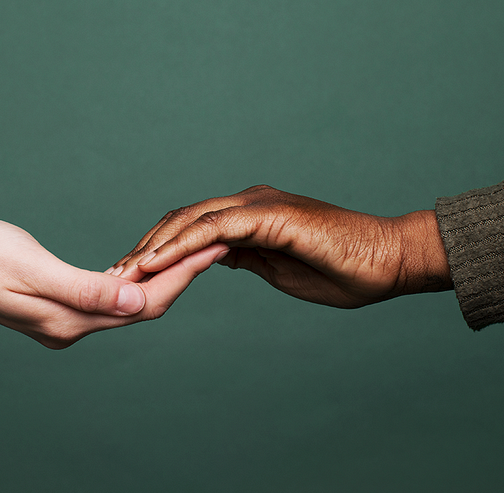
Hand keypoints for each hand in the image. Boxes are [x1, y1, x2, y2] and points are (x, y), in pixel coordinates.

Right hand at [0, 215, 227, 348]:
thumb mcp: (31, 267)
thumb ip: (86, 289)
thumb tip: (138, 303)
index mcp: (67, 320)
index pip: (144, 305)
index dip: (183, 277)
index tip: (215, 247)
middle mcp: (69, 328)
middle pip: (142, 308)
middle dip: (182, 277)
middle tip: (218, 243)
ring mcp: (62, 321)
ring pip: (127, 306)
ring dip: (160, 280)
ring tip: (194, 252)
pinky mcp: (55, 307)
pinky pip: (106, 299)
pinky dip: (131, 283)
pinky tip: (144, 265)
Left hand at [110, 185, 451, 308]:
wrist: (389, 262)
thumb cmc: (344, 270)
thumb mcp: (279, 269)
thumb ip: (247, 257)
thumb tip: (217, 258)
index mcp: (251, 215)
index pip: (191, 227)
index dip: (158, 250)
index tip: (131, 277)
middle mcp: (250, 202)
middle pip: (181, 219)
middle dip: (144, 248)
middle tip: (114, 276)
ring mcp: (260, 205)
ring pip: (191, 220)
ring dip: (153, 247)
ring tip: (124, 273)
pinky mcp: (271, 216)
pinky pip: (215, 228)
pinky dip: (182, 244)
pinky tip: (157, 264)